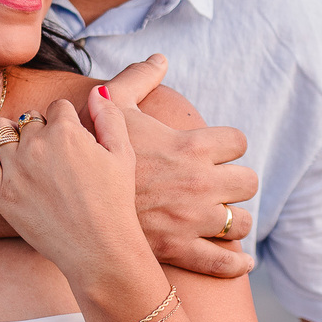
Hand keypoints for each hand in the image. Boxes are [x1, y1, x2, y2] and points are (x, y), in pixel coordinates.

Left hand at [0, 87, 147, 280]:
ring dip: (8, 131)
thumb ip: (109, 116)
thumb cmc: (115, 203)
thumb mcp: (123, 154)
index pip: (57, 108)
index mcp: (66, 131)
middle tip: (53, 157)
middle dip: (39, 130)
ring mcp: (14, 168)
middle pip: (29, 119)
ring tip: (18, 146)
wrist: (99, 249)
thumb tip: (97, 90)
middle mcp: (36, 144)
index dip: (66, 122)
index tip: (72, 142)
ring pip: (0, 130)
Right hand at [104, 55, 257, 277]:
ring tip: (220, 218)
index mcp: (191, 146)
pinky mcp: (181, 249)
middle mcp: (200, 182)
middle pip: (249, 182)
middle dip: (236, 182)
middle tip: (220, 185)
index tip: (216, 151)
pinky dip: (237, 263)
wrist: (72, 202)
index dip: (229, 145)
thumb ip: (138, 79)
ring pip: (241, 222)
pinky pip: (224, 261)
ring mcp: (193, 219)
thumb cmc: (93, 153)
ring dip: (235, 220)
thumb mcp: (114, 108)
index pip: (238, 141)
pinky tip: (241, 260)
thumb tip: (159, 58)